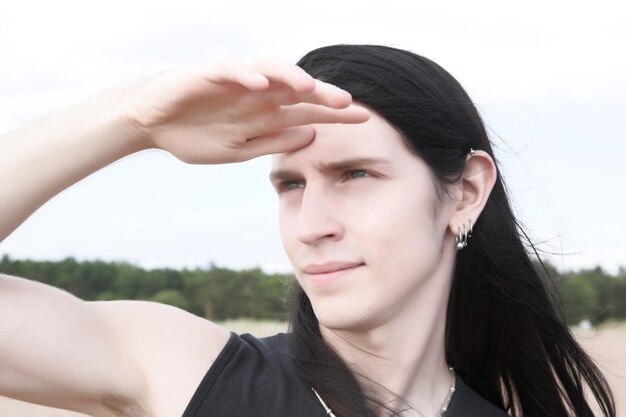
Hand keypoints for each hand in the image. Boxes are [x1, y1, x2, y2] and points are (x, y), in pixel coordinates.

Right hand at [122, 59, 369, 163]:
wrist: (150, 123)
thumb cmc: (195, 134)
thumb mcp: (239, 149)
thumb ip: (273, 142)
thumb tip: (310, 136)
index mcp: (265, 113)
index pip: (307, 112)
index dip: (334, 115)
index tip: (363, 121)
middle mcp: (257, 94)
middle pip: (297, 90)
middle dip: (323, 95)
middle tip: (349, 104)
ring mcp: (235, 82)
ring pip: (270, 73)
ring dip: (291, 78)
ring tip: (311, 88)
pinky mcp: (209, 74)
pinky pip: (231, 71)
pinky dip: (245, 76)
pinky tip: (261, 84)